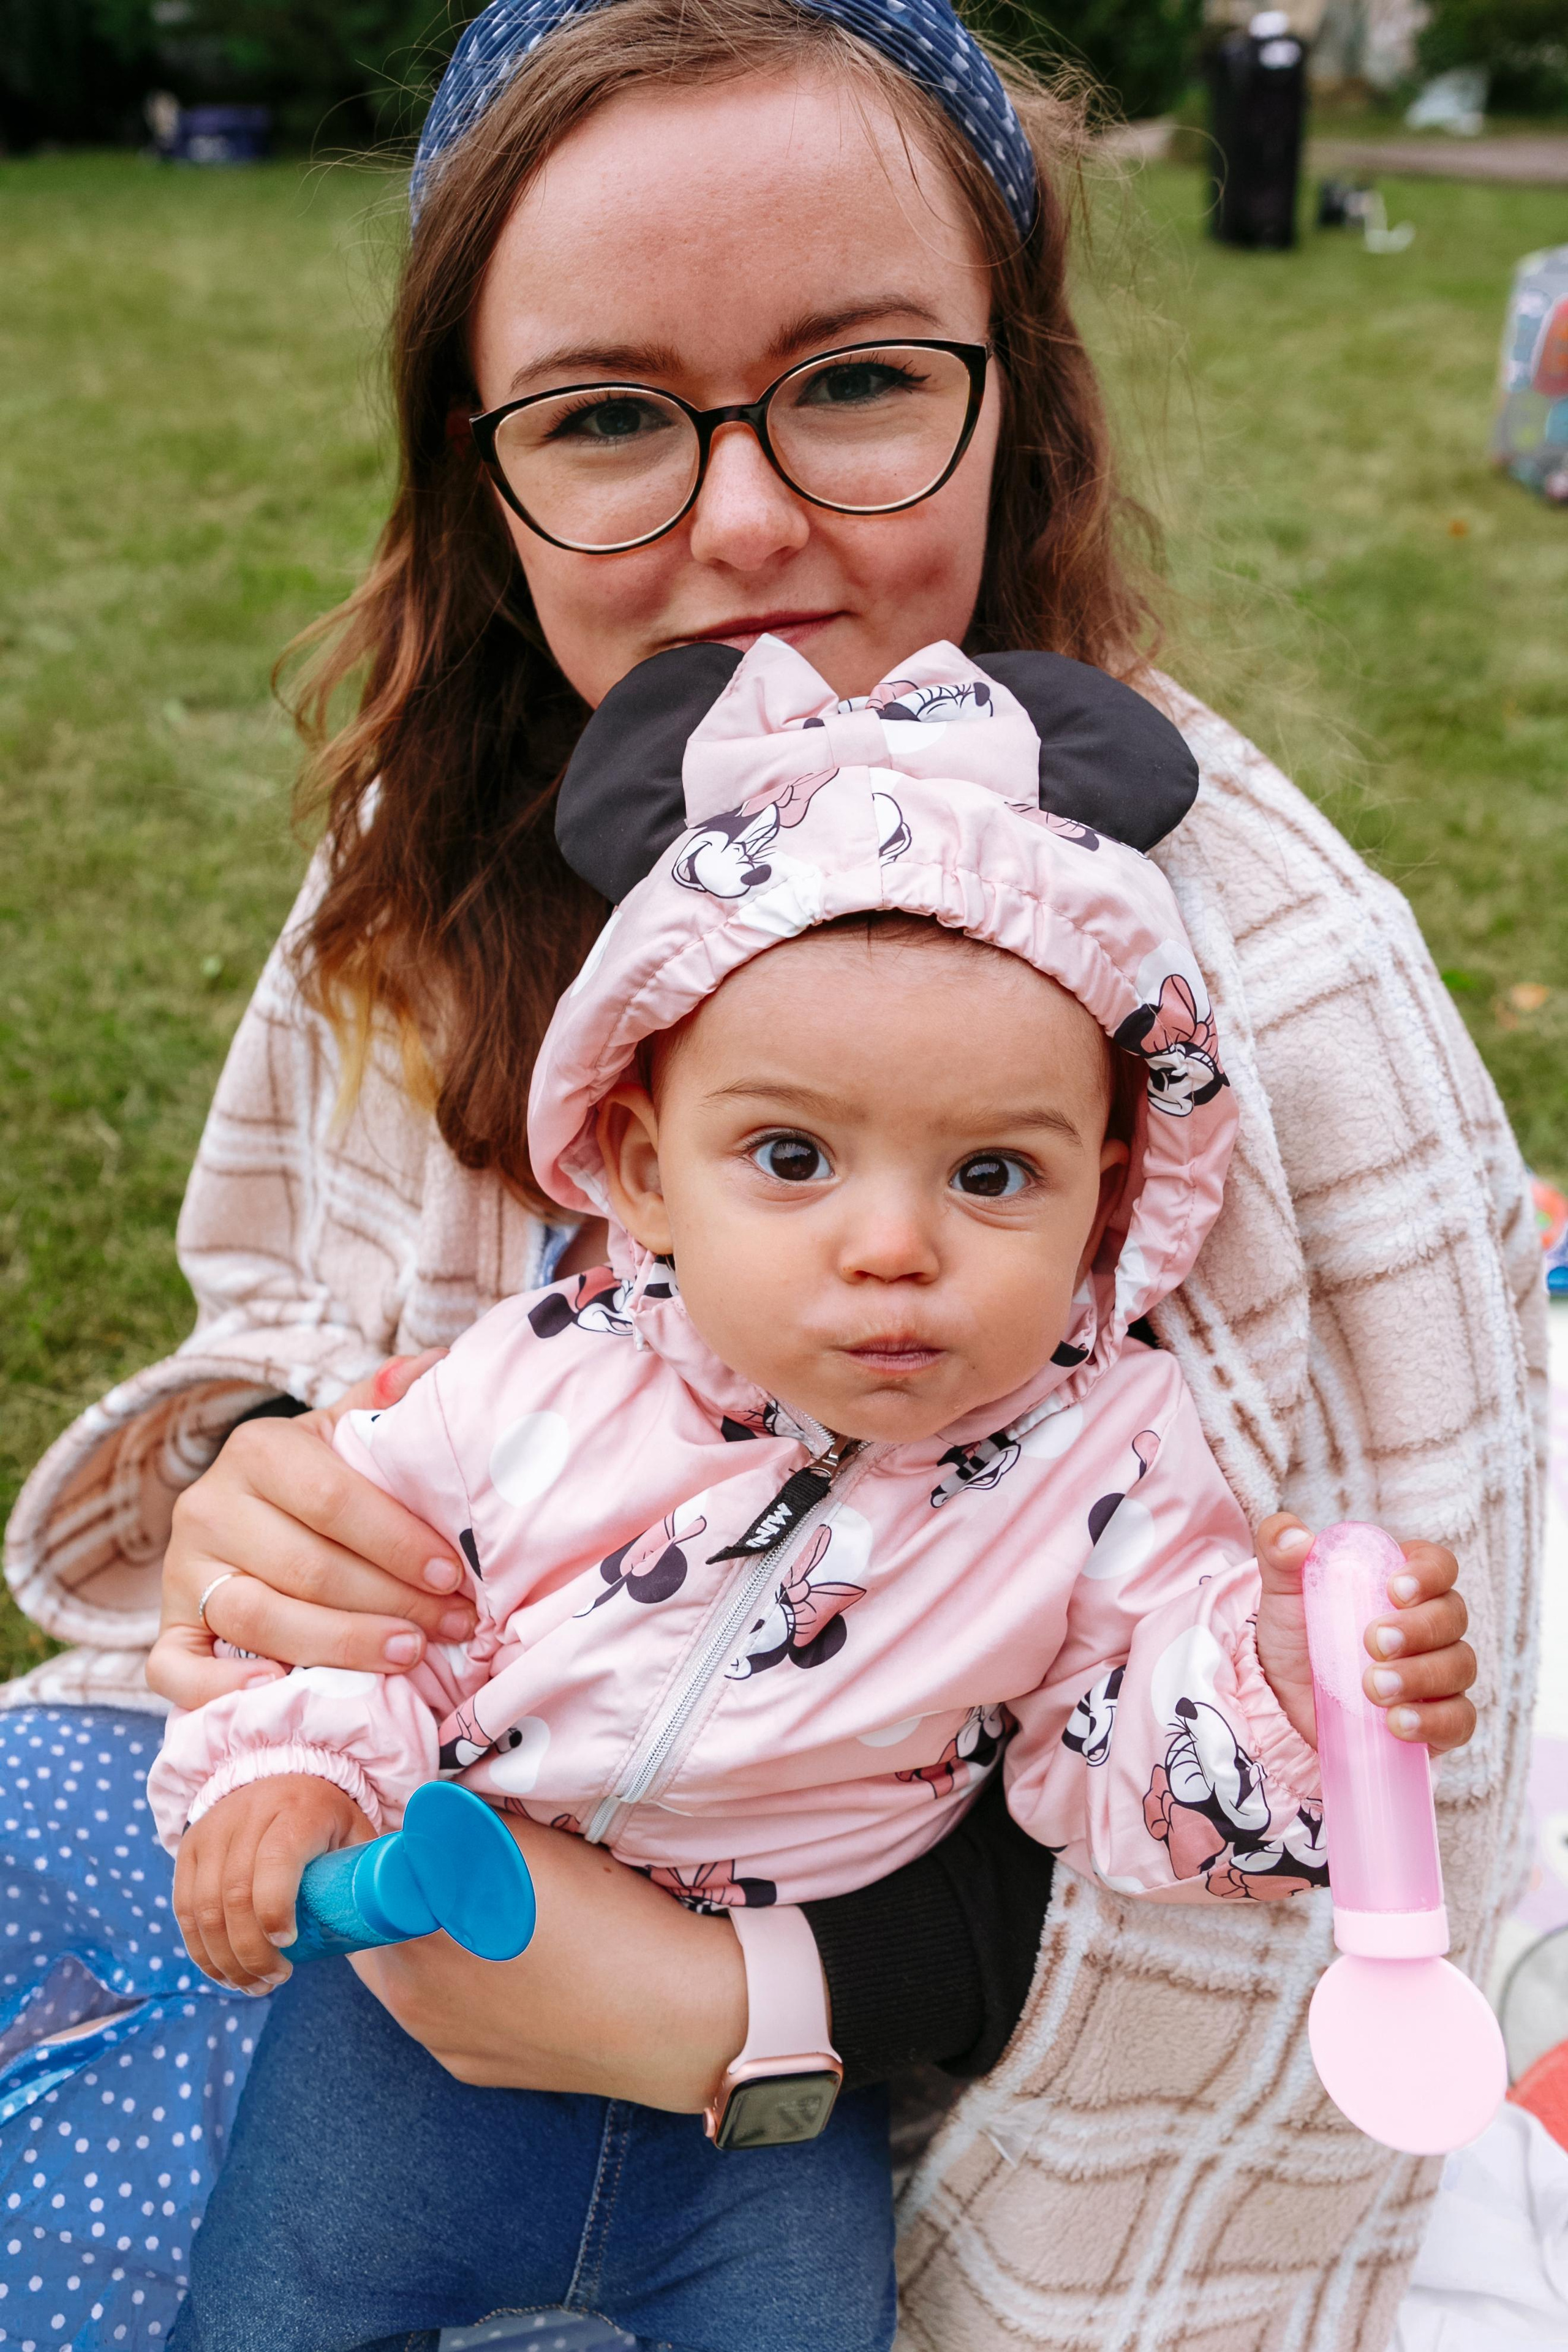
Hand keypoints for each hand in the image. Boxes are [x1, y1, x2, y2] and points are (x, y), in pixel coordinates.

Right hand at [148, 1349, 475, 1710]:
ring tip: (409, 1656)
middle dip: (391, 1601)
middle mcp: (207, 1508)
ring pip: (260, 1620)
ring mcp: (180, 1574)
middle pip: (306, 1568)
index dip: (397, 1541)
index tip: (453, 1574)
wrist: (241, 1518)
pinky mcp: (164, 1631)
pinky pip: (176, 1671)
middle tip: (452, 1625)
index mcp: (256, 1451)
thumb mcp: (344, 1435)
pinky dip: (225, 1690)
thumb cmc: (316, 1483)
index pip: (333, 1499)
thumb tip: (438, 1365)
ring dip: (342, 1645)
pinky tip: (286, 1689)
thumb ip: (384, 1404)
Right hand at [173, 1775, 371, 1993]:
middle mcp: (248, 1815)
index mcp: (297, 1810)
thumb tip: (420, 1909)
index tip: (289, 1946)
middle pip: (234, 1896)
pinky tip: (221, 1971)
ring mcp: (213, 1830)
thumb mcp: (358, 1829)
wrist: (283, 1770)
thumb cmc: (329, 1815)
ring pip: (202, 1908)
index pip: (275, 1862)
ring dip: (223, 1959)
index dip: (274, 1911)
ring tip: (252, 1985)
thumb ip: (378, 1865)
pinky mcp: (190, 1847)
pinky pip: (183, 1907)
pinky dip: (199, 1948)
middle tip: (274, 1980)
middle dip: (250, 1952)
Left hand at [352, 1815, 748, 2114]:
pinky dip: (467, 1982)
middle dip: (406, 1895)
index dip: (383, 1848)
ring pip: (413, 1974)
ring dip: (435, 1939)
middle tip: (462, 1864)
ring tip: (499, 1912)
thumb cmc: (601, 1917)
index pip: (355, 1882)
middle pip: (378, 1930)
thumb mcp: (517, 1846)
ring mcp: (443, 2045)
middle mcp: (410, 2004)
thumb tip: (416, 1815)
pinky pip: (449, 2012)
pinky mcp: (477, 2071)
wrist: (675, 2015)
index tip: (417, 1830)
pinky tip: (523, 1963)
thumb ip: (449, 1827)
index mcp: (407, 1941)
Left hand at [1254, 1515, 1476, 1753]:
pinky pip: (1459, 1720)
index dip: (1428, 1573)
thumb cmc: (1298, 1632)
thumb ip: (1279, 1549)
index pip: (1438, 1564)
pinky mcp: (1439, 1718)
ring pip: (1458, 1666)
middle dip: (1418, 1629)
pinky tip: (1398, 1724)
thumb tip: (1293, 1537)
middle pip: (1451, 1616)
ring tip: (1374, 1688)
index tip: (1395, 1589)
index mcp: (1405, 1581)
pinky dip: (1435, 1723)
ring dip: (1421, 1676)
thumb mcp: (1283, 1589)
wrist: (1286, 1697)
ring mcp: (1441, 1672)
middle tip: (1373, 1643)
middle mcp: (1432, 1623)